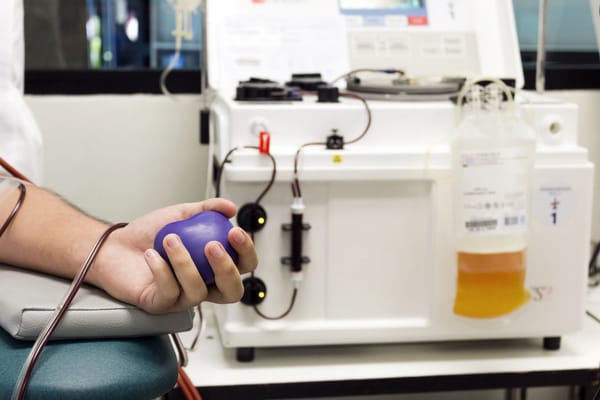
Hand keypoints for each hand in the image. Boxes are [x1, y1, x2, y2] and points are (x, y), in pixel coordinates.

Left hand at [93, 198, 256, 313]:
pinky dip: (161, 271)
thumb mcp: (181, 215)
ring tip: (171, 239)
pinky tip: (152, 255)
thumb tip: (230, 207)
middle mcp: (203, 285)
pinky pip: (168, 292)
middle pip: (232, 292)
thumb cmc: (148, 234)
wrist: (114, 246)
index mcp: (213, 266)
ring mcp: (182, 298)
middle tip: (213, 246)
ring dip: (185, 263)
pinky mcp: (160, 305)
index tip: (235, 232)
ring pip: (197, 292)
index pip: (243, 266)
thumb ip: (207, 209)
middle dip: (227, 269)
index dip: (246, 252)